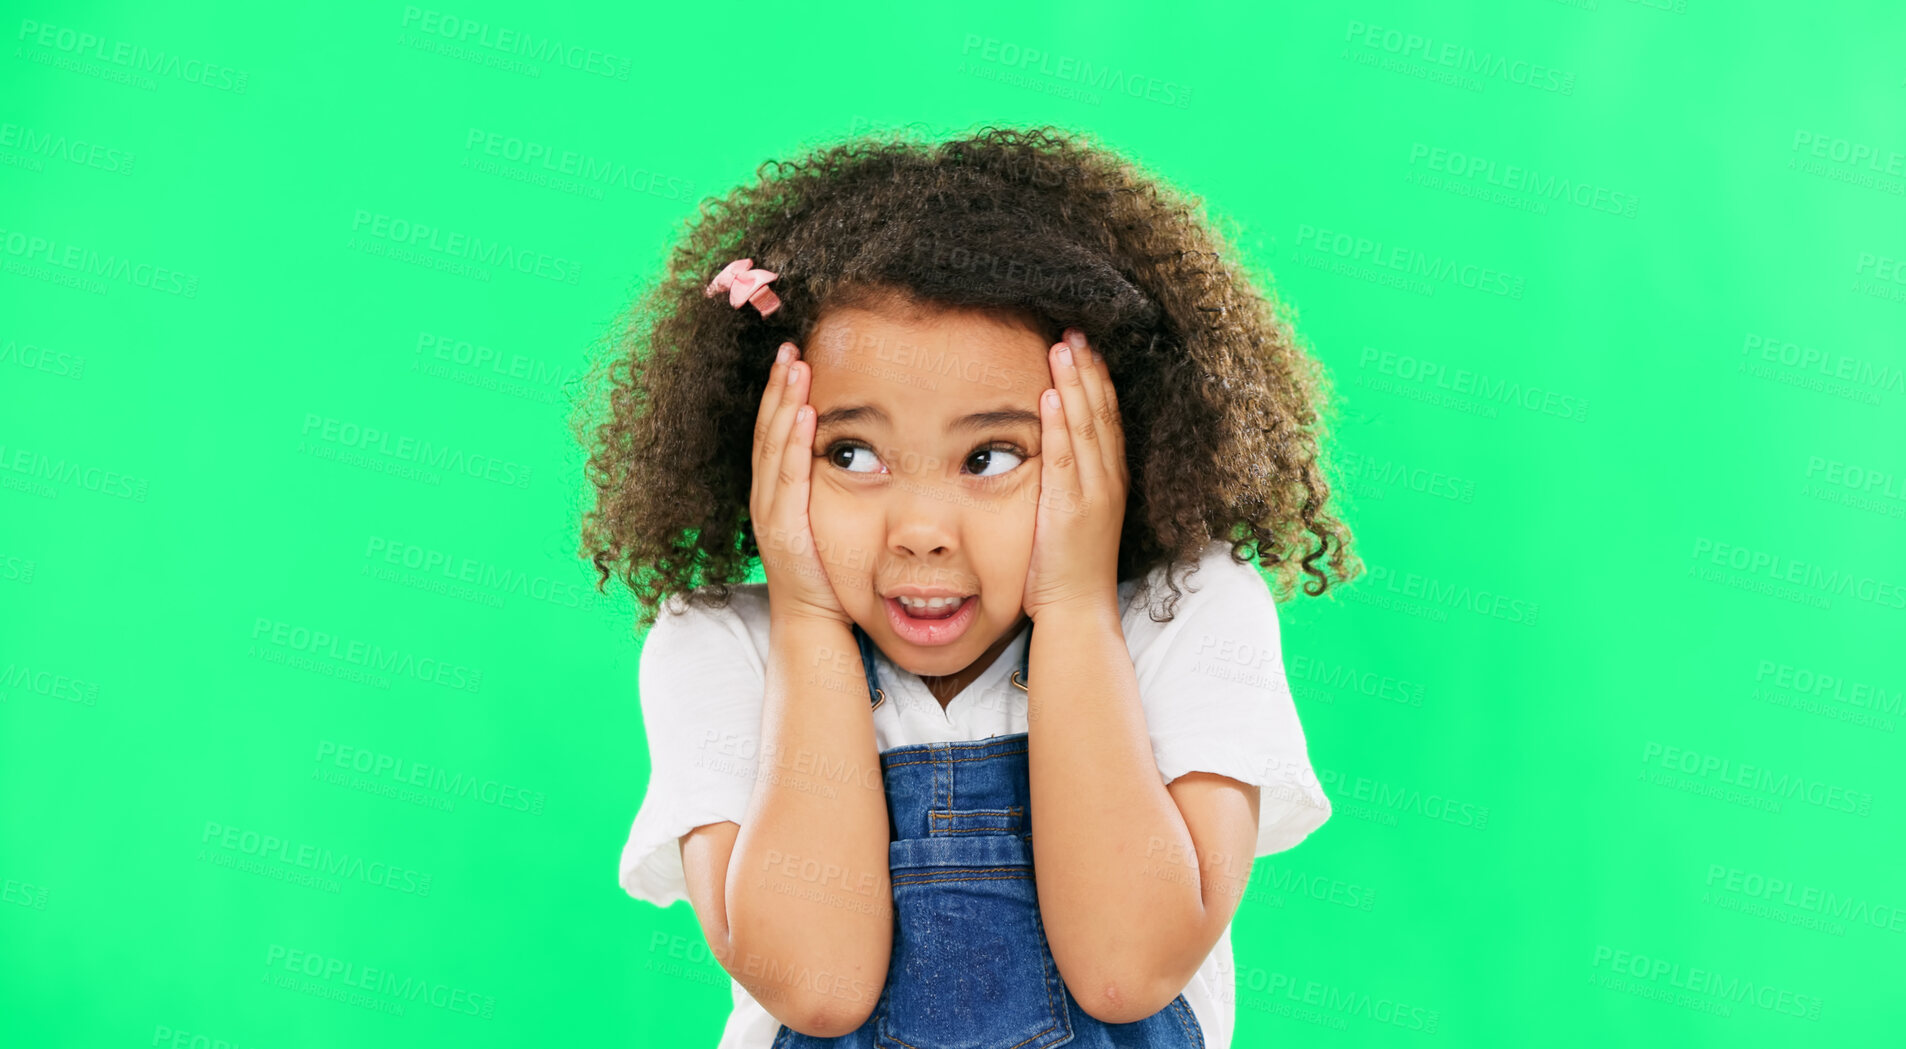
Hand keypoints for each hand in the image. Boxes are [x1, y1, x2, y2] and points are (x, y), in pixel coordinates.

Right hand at [750, 341, 850, 625]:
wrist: (813, 618)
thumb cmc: (828, 569)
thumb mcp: (828, 517)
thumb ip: (833, 486)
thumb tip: (865, 451)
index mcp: (776, 490)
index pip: (774, 432)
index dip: (780, 394)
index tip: (793, 358)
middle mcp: (766, 494)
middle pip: (769, 429)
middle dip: (779, 387)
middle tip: (792, 348)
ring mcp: (771, 510)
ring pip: (774, 445)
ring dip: (785, 403)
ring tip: (797, 368)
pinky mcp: (783, 527)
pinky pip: (788, 477)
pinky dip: (794, 443)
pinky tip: (805, 414)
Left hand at [1022, 329, 1127, 622]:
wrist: (1078, 610)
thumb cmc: (1068, 568)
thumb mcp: (1074, 516)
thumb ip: (1068, 483)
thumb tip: (1049, 453)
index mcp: (1110, 480)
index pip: (1107, 418)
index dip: (1098, 379)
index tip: (1086, 346)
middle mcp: (1108, 481)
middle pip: (1102, 412)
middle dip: (1088, 368)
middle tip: (1074, 330)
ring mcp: (1093, 493)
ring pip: (1087, 427)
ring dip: (1075, 384)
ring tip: (1063, 346)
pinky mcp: (1070, 508)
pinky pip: (1066, 458)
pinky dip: (1061, 425)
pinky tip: (1053, 395)